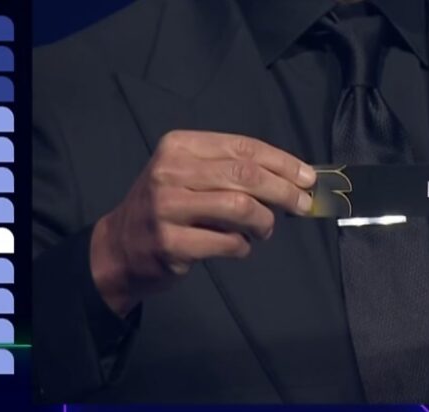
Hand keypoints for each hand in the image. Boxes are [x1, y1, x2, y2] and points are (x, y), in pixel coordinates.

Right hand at [90, 130, 316, 315]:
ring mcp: (168, 208)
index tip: (309, 177)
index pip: (243, 148)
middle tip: (303, 205)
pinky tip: (238, 247)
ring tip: (263, 231)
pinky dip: (243, 247)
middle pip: (246, 175)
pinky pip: (227, 242)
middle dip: (284, 191)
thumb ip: (231, 171)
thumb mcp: (189, 175)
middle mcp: (170, 172)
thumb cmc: (166, 209)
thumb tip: (292, 178)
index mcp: (179, 147)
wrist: (119, 248)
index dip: (282, 163)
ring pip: (241, 208)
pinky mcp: (171, 243)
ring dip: (264, 222)